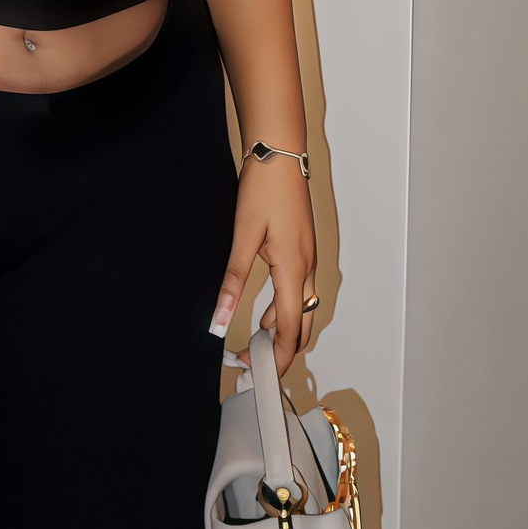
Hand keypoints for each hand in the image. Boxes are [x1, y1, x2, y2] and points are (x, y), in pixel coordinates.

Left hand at [209, 157, 317, 375]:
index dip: (278, 357)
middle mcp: (307, 268)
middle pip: (303, 324)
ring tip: (256, 344)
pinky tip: (266, 313)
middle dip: (284, 350)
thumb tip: (220, 320)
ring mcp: (308, 258)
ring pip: (302, 308)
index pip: (292, 329)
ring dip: (284, 329)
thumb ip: (233, 281)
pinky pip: (299, 291)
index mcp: (294, 269)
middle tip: (255, 364)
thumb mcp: (243, 237)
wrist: (279, 154)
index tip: (259, 374)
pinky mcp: (302, 249)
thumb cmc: (263, 190)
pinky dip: (286, 309)